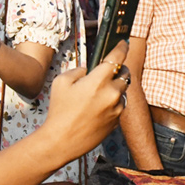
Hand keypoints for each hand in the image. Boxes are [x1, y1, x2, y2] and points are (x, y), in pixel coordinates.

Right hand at [36, 40, 129, 158]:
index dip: (121, 48)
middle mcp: (112, 94)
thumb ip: (78, 71)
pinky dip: (113, 103)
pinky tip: (98, 107)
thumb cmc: (59, 110)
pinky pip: (119, 106)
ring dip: (116, 88)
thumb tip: (88, 70)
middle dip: (119, 70)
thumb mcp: (61, 82)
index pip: (117, 58)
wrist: (62, 141)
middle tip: (110, 70)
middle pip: (125, 74)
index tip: (123, 43)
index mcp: (98, 81)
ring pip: (123, 91)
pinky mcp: (116, 121)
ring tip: (100, 92)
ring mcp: (116, 109)